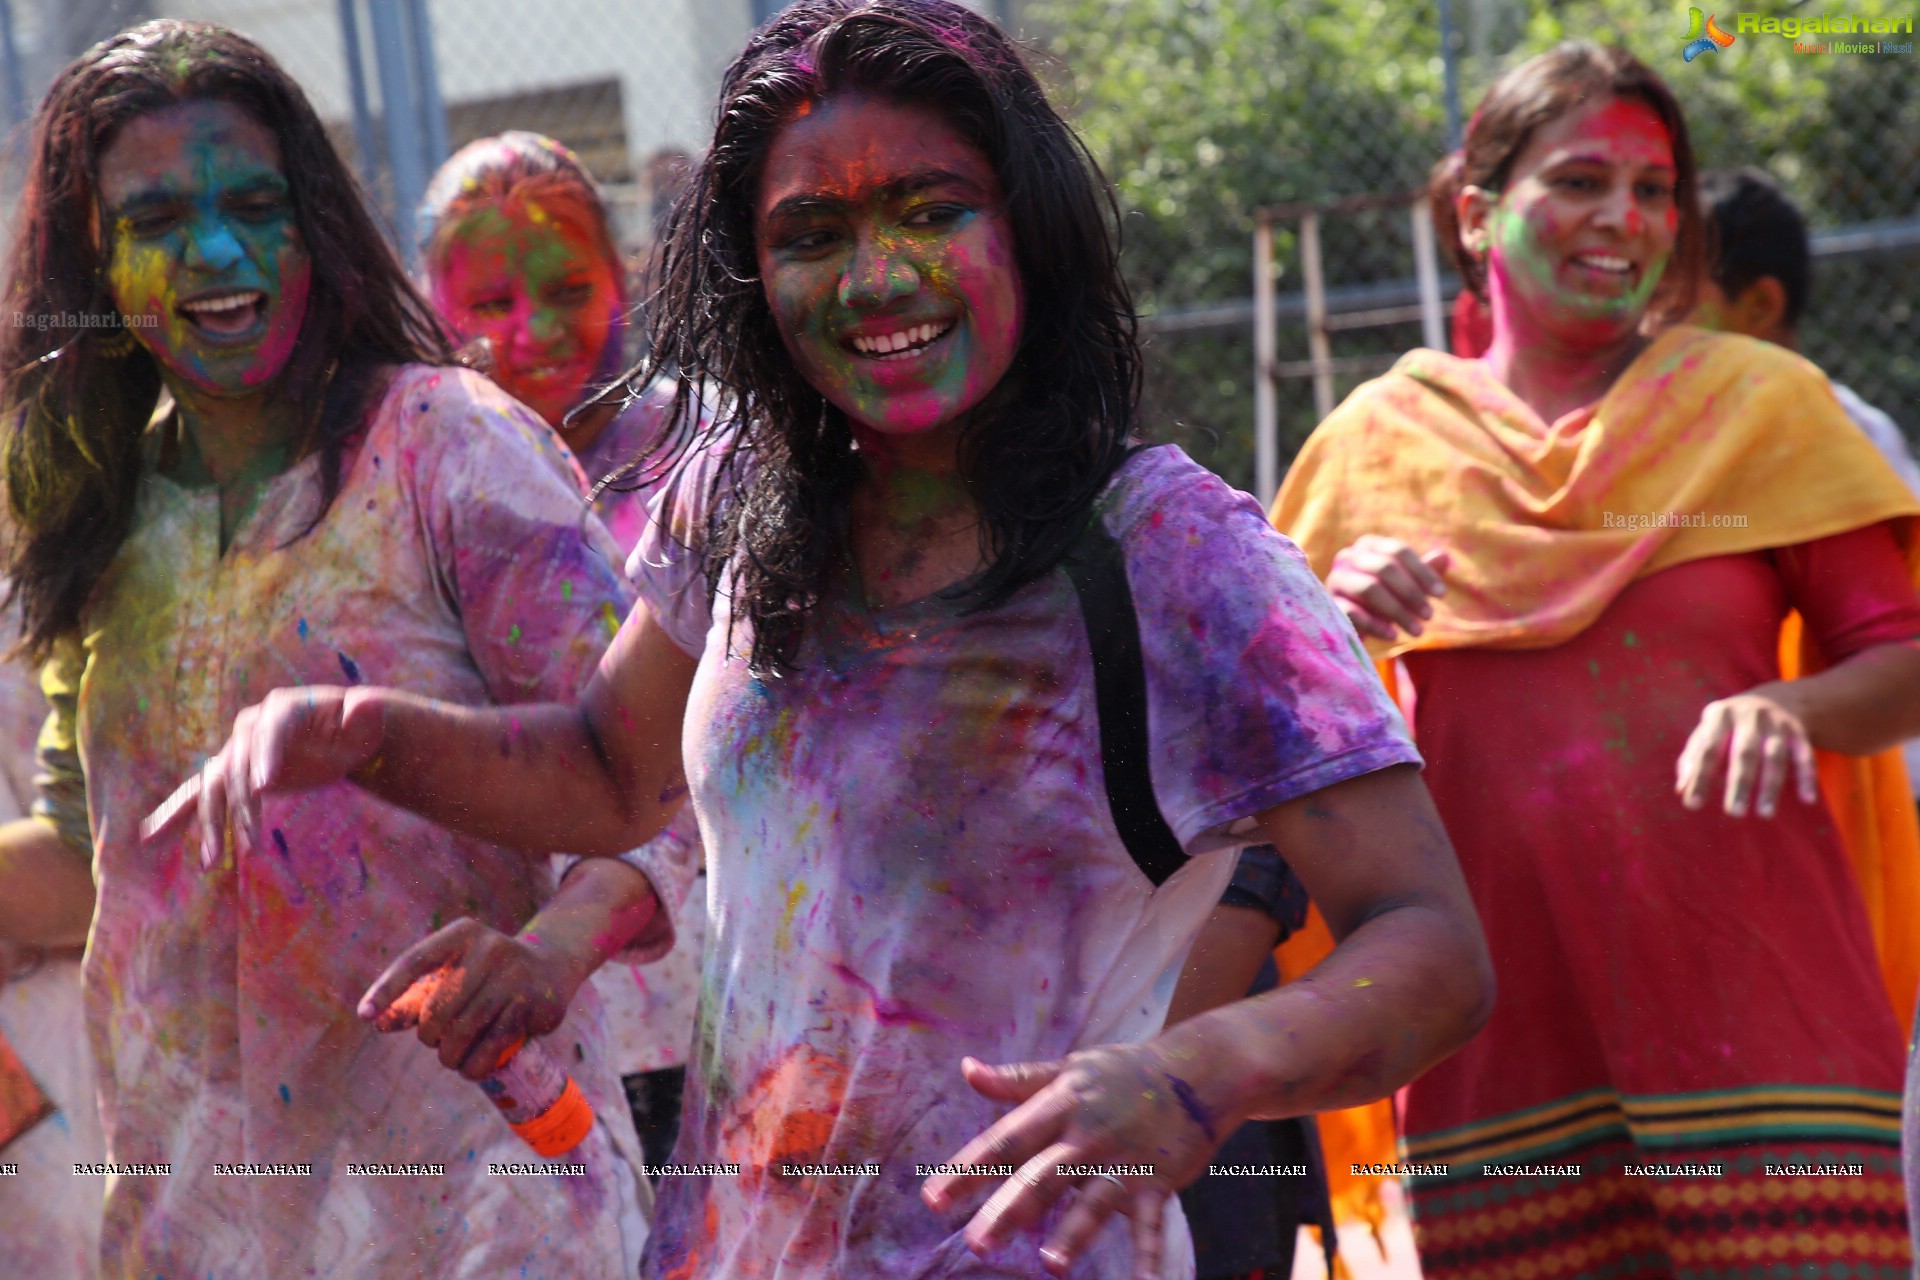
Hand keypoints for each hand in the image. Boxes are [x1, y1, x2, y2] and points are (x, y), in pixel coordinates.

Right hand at [140, 686, 383, 869]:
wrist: (342, 736)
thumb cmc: (359, 728)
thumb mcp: (368, 721)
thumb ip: (366, 714)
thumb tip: (365, 708)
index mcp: (282, 709)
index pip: (271, 731)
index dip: (267, 756)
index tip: (266, 787)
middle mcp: (251, 728)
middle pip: (239, 768)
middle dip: (243, 809)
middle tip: (253, 847)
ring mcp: (237, 752)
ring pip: (215, 789)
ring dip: (211, 825)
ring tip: (210, 862)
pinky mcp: (232, 776)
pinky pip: (197, 795)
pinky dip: (175, 814)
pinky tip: (150, 837)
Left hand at [357, 918, 585, 1079]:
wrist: (552, 964)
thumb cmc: (488, 971)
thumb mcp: (456, 970)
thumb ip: (418, 994)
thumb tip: (375, 1021)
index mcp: (463, 935)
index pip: (415, 961)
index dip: (387, 990)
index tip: (364, 1016)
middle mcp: (490, 949)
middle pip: (438, 1009)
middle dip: (429, 1036)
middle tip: (436, 1042)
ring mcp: (515, 976)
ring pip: (464, 1032)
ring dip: (450, 1056)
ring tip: (452, 1059)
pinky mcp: (534, 1004)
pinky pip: (493, 1047)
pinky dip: (475, 1065)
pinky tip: (472, 1068)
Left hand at [919, 1044, 1222, 1279]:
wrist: (1197, 1071)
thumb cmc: (1121, 1074)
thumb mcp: (1068, 1069)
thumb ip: (1017, 1079)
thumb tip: (967, 1070)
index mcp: (1060, 1104)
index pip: (1006, 1139)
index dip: (969, 1169)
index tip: (932, 1199)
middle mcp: (1089, 1135)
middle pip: (1042, 1175)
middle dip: (1009, 1209)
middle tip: (976, 1242)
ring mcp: (1125, 1160)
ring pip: (1094, 1201)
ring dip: (1074, 1233)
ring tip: (1049, 1263)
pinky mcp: (1158, 1182)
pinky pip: (1151, 1226)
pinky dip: (1149, 1257)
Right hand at [1325, 536, 1450, 641]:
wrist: (1352, 622)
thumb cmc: (1384, 597)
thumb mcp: (1406, 584)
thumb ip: (1423, 571)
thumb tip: (1444, 557)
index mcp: (1369, 545)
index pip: (1399, 551)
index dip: (1423, 572)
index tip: (1442, 595)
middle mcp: (1348, 556)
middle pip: (1385, 568)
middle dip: (1411, 593)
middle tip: (1429, 616)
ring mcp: (1335, 579)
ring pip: (1369, 589)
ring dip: (1397, 611)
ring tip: (1417, 631)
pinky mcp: (1329, 604)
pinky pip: (1352, 612)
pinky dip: (1376, 625)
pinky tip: (1393, 636)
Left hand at [1674, 687, 1818, 817]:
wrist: (1775, 697)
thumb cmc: (1729, 726)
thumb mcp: (1708, 733)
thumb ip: (1692, 759)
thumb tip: (1681, 790)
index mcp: (1719, 715)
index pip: (1707, 749)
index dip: (1699, 777)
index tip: (1692, 805)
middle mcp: (1749, 715)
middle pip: (1744, 753)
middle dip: (1739, 783)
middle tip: (1733, 813)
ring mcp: (1776, 722)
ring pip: (1775, 756)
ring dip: (1770, 786)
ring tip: (1764, 813)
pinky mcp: (1799, 731)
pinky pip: (1805, 755)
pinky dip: (1806, 777)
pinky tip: (1807, 800)